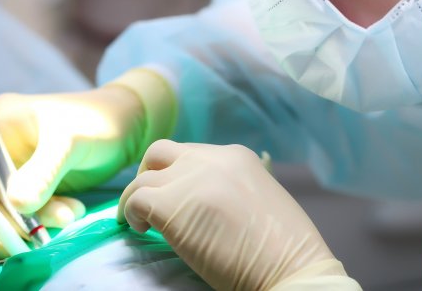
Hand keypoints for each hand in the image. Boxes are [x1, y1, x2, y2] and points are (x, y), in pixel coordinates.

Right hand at [0, 69, 176, 224]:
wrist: (128, 128)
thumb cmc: (96, 121)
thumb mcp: (69, 142)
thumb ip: (42, 171)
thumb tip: (14, 204)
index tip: (3, 203)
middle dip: (4, 210)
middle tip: (34, 228)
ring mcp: (11, 165)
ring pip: (1, 202)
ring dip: (31, 216)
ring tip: (69, 214)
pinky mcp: (28, 184)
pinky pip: (22, 209)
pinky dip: (43, 216)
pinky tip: (71, 212)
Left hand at [118, 141, 356, 290]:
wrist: (290, 268)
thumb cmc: (286, 247)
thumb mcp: (264, 198)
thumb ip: (235, 188)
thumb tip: (209, 202)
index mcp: (236, 156)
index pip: (193, 154)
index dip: (179, 174)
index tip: (176, 195)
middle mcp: (210, 159)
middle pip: (161, 153)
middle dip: (150, 173)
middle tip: (149, 200)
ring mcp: (188, 180)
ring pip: (143, 177)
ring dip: (137, 198)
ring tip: (141, 222)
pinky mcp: (170, 205)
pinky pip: (135, 201)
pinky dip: (131, 214)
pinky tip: (142, 231)